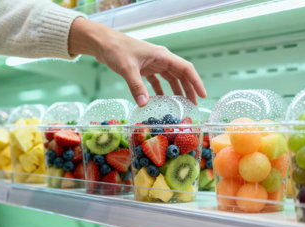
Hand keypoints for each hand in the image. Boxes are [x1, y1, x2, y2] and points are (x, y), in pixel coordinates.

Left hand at [69, 18, 205, 105]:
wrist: (103, 43)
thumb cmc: (117, 50)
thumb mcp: (127, 68)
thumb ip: (136, 86)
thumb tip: (144, 104)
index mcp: (162, 56)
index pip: (186, 69)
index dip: (196, 82)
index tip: (201, 95)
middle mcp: (160, 59)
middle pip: (180, 75)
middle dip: (188, 89)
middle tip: (193, 105)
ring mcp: (152, 64)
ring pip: (170, 78)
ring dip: (176, 91)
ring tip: (181, 105)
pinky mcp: (144, 69)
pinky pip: (157, 81)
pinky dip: (160, 91)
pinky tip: (160, 101)